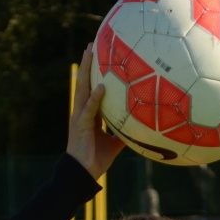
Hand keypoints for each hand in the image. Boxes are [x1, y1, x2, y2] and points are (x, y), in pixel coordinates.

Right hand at [67, 44, 123, 178]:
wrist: (83, 174)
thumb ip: (123, 134)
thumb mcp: (114, 144)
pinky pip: (90, 109)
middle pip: (85, 83)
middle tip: (91, 45)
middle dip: (88, 64)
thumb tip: (138, 129)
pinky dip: (95, 98)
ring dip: (86, 71)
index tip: (99, 57)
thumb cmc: (96, 159)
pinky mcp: (81, 125)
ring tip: (89, 53)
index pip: (93, 89)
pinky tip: (101, 87)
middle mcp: (83, 112)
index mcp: (90, 115)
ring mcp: (80, 117)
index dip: (95, 74)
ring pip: (84, 89)